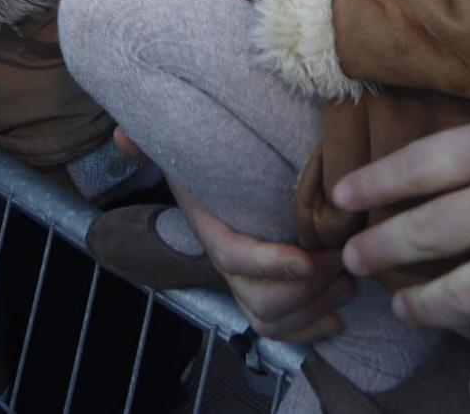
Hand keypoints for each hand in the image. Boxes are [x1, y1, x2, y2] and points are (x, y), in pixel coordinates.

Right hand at [113, 123, 355, 342]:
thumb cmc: (213, 160)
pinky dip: (314, 330)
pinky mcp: (270, 297)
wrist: (222, 180)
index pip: (232, 257)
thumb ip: (154, 142)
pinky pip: (286, 332)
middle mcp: (228, 266)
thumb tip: (122, 136)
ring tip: (346, 278)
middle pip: (260, 301)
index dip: (268, 264)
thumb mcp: (188, 146)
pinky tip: (338, 317)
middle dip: (305, 290)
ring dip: (315, 307)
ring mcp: (249, 286)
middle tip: (340, 260)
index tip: (305, 258)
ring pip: (276, 321)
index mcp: (211, 228)